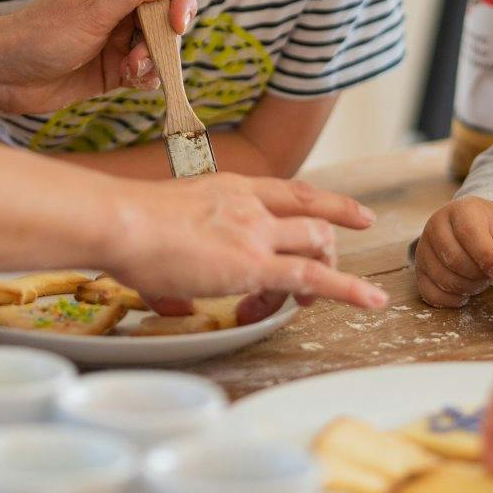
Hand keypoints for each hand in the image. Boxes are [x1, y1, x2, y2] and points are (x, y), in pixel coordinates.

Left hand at [0, 0, 196, 114]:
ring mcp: (118, 36)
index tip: (176, 24)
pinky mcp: (114, 66)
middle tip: (142, 55)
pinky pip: (147, 69)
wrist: (5, 75)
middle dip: (164, 38)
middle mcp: (122, 4)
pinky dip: (145, 76)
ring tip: (128, 70)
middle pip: (168, 14)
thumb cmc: (41, 33)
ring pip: (160, 45)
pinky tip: (128, 80)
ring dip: (153, 60)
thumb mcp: (92, 9)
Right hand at [104, 175, 388, 310]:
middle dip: (325, 250)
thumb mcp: (165, 228)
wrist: (121, 221)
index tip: (357, 214)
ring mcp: (255, 233)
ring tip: (312, 304)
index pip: (294, 192)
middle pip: (313, 223)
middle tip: (314, 282)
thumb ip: (179, 266)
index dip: (330, 204)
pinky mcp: (254, 265)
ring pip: (316, 246)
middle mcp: (251, 205)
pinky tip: (370, 301)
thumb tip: (177, 304)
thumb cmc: (127, 225)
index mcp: (232, 187)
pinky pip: (313, 277)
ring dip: (326, 272)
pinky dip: (347, 289)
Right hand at [414, 197, 492, 306]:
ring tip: (479, 281)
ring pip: (442, 277)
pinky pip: (429, 293)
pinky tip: (464, 294)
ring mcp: (423, 246)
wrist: (471, 226)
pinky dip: (450, 300)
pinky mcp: (418, 268)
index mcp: (461, 210)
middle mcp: (436, 224)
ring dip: (466, 288)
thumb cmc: (492, 229)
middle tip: (489, 276)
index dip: (486, 258)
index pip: (469, 234)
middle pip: (454, 259)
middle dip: (477, 275)